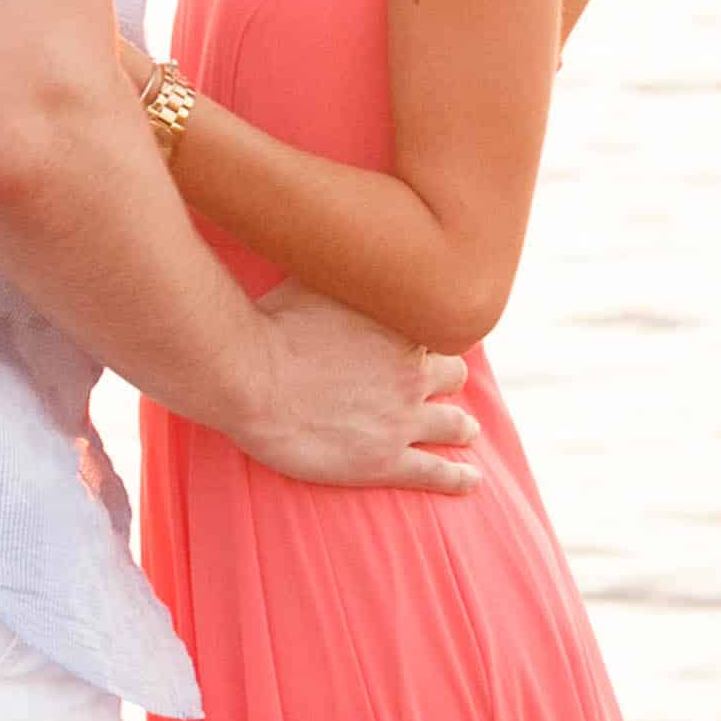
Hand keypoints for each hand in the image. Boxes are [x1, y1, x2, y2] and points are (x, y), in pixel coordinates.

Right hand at [241, 282, 478, 495]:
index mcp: (401, 327)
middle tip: (440, 382)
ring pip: (454, 423)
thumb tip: (344, 239)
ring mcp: (402, 419)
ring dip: (462, 426)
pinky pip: (436, 473)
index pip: (438, 327)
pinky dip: (458, 478)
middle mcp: (412, 372)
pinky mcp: (385, 462)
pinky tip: (471, 481)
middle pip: (453, 373)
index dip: (430, 333)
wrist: (249, 379)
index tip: (423, 337)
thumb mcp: (313, 275)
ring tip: (467, 429)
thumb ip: (342, 266)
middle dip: (447, 377)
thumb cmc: (272, 323)